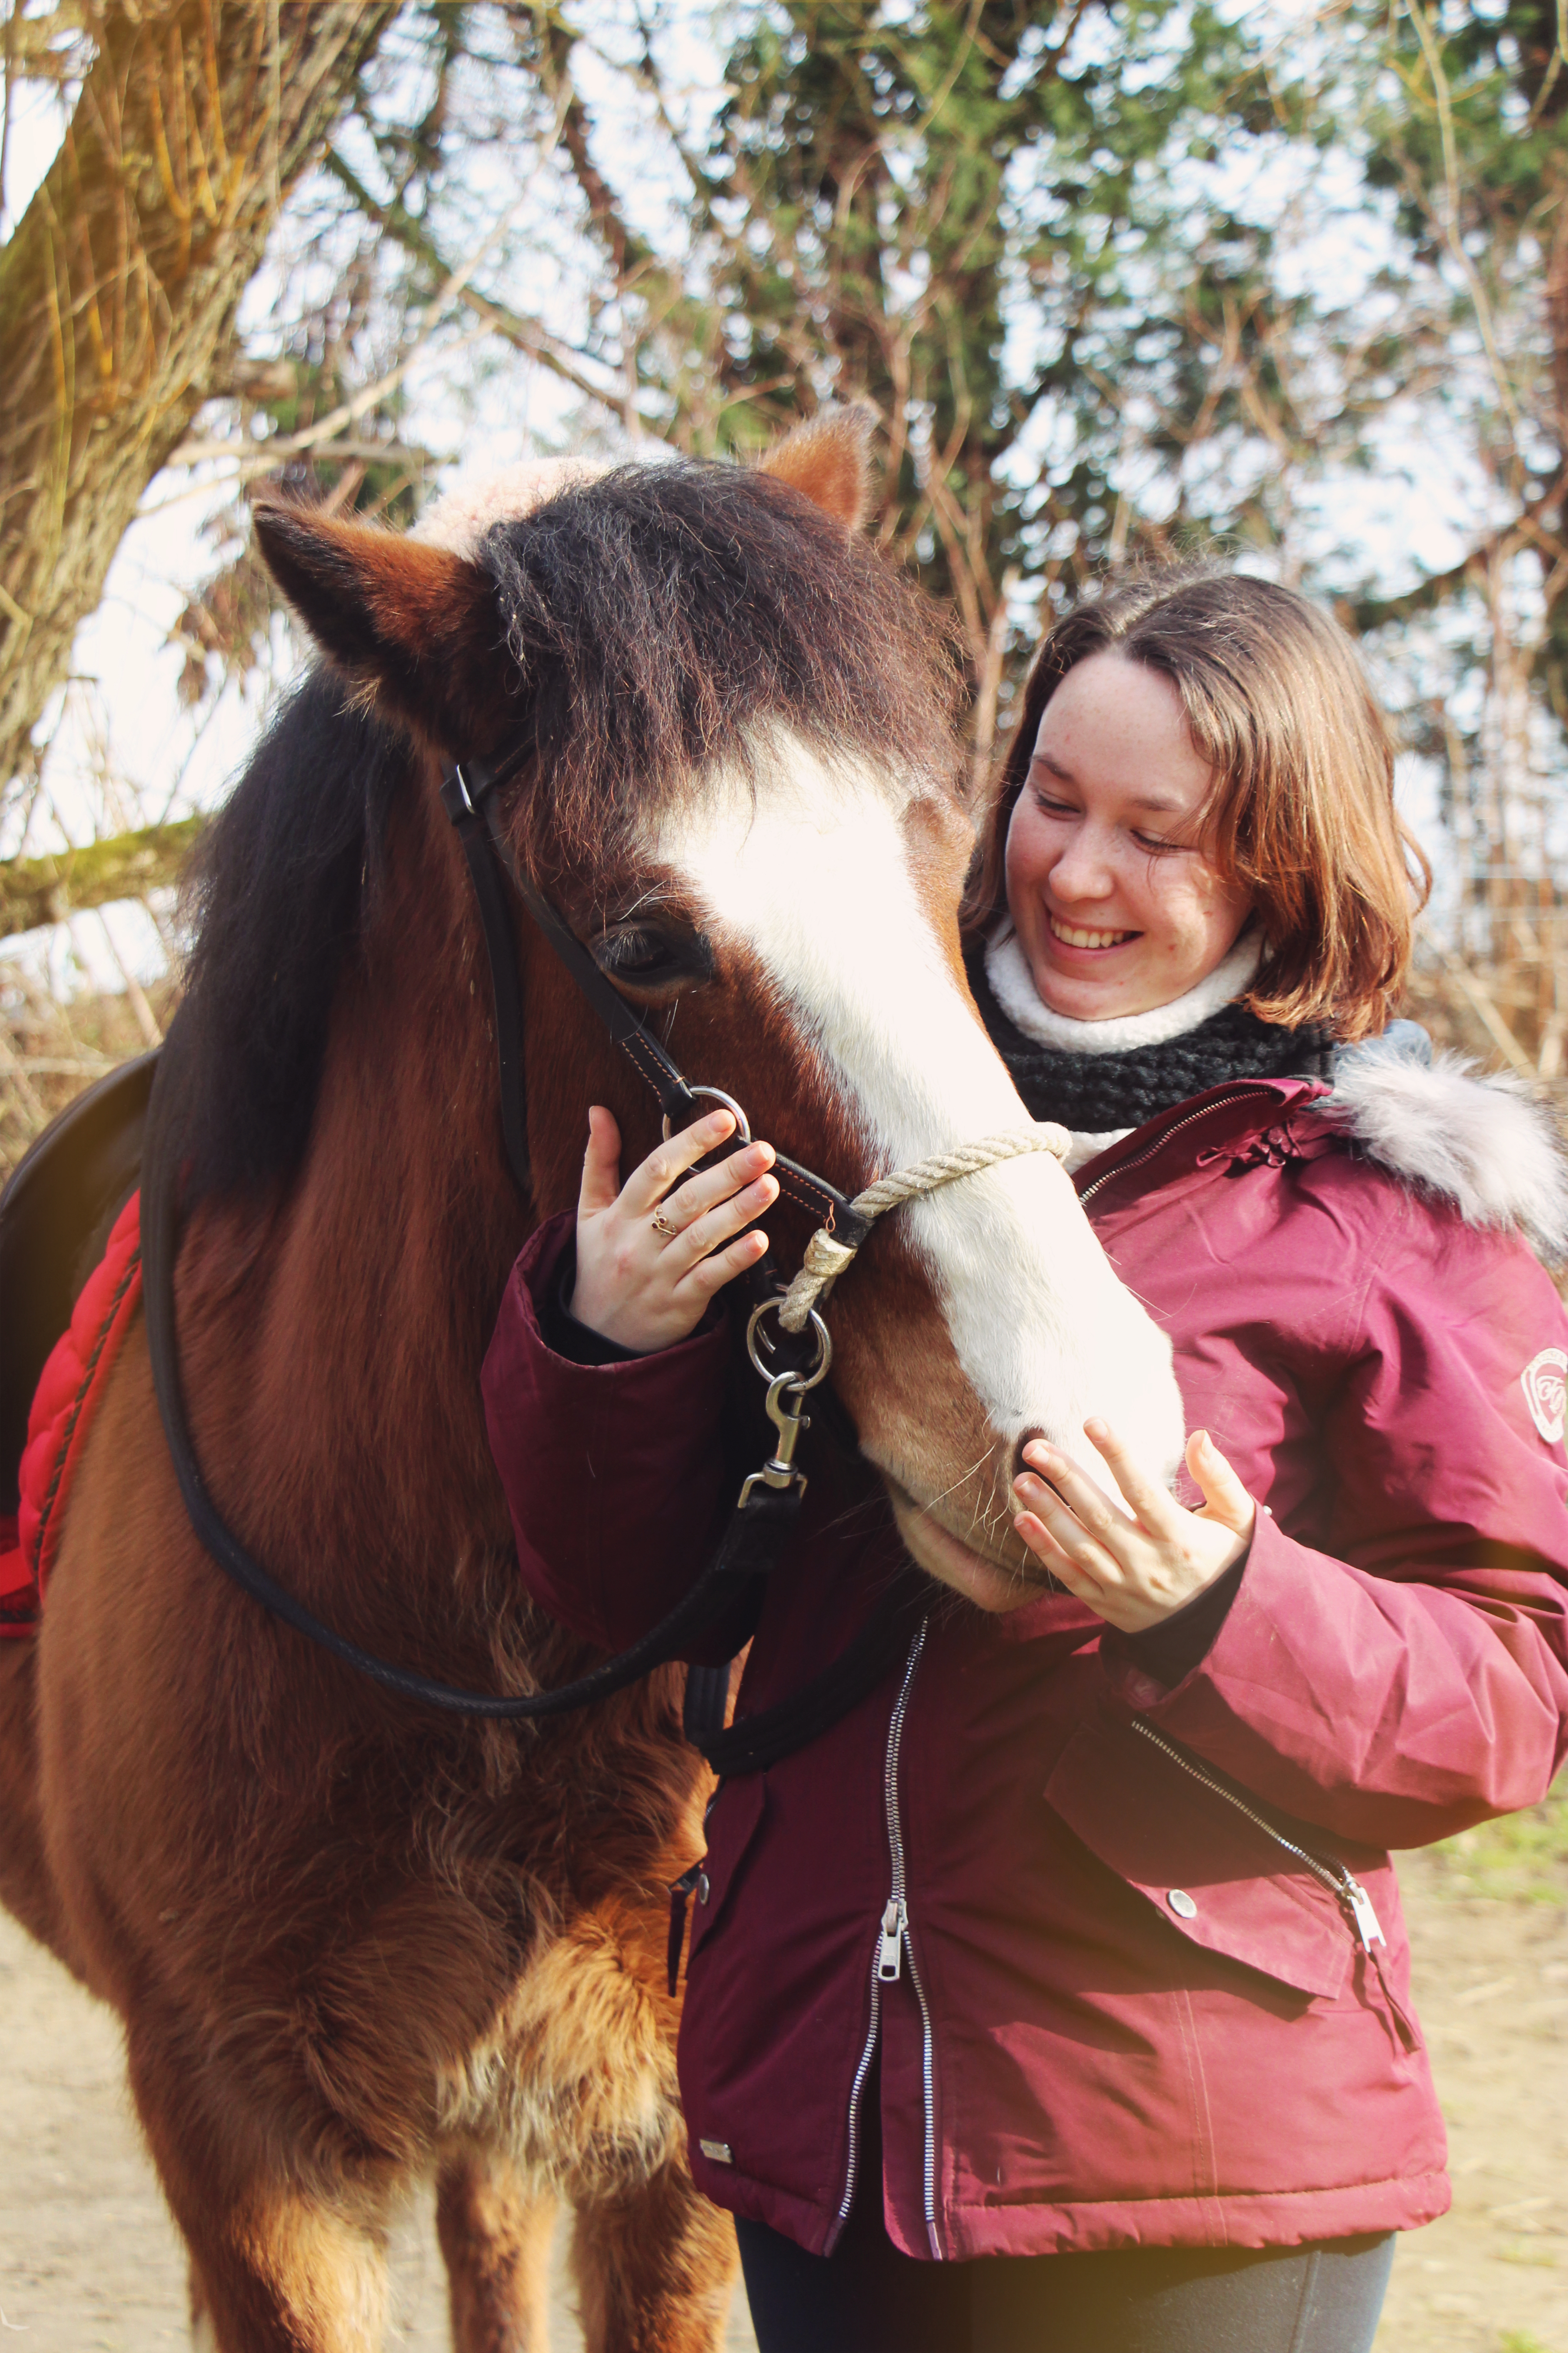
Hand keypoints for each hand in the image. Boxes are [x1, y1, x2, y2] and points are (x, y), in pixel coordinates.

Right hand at [569, 1106, 777, 1353]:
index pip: (656, 1169)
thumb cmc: (598, 1265)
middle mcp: (640, 1242)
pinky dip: (735, 1259)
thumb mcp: (589, 1213)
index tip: (724, 1120)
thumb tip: (599, 1111)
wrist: (595, 1339)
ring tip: (770, 1186)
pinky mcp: (680, 1304)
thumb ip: (598, 1161)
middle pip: (687, 1201)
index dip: (691, 1142)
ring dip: (739, 1210)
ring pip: (702, 1237)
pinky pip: (710, 1278)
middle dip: (727, 1173)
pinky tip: (760, 1240)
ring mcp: (661, 1274)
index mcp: (620, 1215)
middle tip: (763, 1152)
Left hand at [1011, 1421, 1255, 1633]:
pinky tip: (1022, 1521)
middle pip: (1100, 1516)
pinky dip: (1044, 1550)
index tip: (1092, 1422)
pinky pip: (1070, 1577)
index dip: (1116, 1456)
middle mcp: (1148, 1563)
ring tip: (1022, 1480)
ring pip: (1079, 1547)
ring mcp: (1124, 1587)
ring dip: (1047, 1512)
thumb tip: (1198, 1436)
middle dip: (1065, 1479)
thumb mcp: (1237, 1519)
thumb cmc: (1227, 1560)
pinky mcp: (1106, 1604)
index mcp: (1180, 1538)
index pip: (1142, 1491)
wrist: (1220, 1629)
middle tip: (1034, 1448)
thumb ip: (1219, 1477)